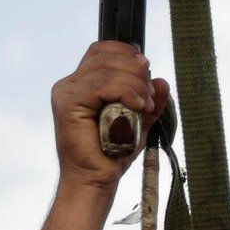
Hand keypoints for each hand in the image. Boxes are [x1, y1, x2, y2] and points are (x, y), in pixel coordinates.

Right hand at [51, 42, 166, 194]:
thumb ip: (150, 100)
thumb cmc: (114, 153)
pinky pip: (101, 85)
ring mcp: (67, 92)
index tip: (147, 77)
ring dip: (135, 84)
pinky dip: (125, 91)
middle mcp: (71, 83)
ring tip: (144, 106)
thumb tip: (162, 81)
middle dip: (136, 70)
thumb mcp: (140, 121)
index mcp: (84, 82)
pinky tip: (137, 106)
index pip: (104, 50)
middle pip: (106, 54)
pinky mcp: (68, 103)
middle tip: (149, 96)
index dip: (129, 55)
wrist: (96, 179)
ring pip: (107, 69)